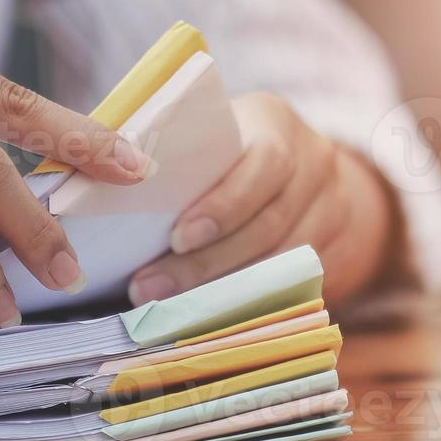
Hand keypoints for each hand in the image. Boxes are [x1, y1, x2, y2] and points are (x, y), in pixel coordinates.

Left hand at [129, 92, 392, 306]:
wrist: (304, 167)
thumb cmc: (231, 148)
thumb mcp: (214, 133)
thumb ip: (179, 151)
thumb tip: (103, 182)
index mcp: (276, 124)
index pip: (262, 164)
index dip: (223, 206)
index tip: (176, 237)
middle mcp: (315, 163)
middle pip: (267, 224)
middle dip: (206, 263)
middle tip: (150, 288)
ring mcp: (332, 208)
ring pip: (280, 262)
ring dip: (221, 290)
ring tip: (167, 308)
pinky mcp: (336, 248)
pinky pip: (291, 284)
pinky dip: (247, 301)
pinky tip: (207, 316)